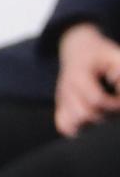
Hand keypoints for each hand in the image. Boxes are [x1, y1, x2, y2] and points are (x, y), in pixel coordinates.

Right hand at [55, 22, 119, 136]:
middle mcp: (66, 89)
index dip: (114, 105)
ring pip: (75, 122)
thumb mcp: (115, 56)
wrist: (76, 48)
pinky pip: (64, 125)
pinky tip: (90, 122)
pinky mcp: (60, 105)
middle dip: (106, 115)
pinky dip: (76, 128)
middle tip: (116, 106)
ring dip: (94, 122)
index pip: (96, 100)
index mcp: (79, 76)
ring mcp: (62, 98)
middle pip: (84, 114)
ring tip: (105, 112)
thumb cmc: (99, 53)